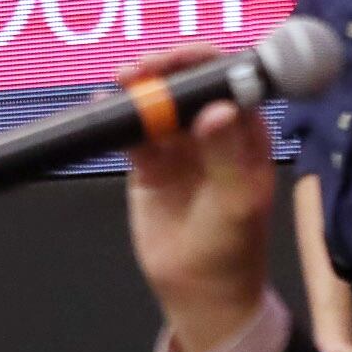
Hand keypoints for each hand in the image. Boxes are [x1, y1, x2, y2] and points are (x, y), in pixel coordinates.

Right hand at [119, 47, 275, 351]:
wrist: (197, 292)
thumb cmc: (231, 249)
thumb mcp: (234, 202)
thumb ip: (224, 153)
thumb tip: (216, 109)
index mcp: (246, 135)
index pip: (231, 81)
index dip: (207, 62)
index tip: (182, 58)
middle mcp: (214, 132)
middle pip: (189, 84)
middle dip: (167, 69)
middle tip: (143, 68)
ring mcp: (179, 147)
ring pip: (159, 103)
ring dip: (141, 89)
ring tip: (123, 82)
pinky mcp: (149, 165)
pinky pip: (133, 132)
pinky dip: (119, 118)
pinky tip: (105, 107)